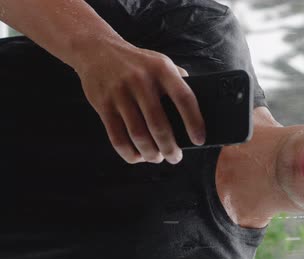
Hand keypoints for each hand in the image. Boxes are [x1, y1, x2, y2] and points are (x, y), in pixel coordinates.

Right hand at [73, 39, 204, 163]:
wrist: (96, 49)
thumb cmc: (137, 62)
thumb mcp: (160, 62)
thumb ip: (178, 80)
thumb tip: (200, 107)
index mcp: (161, 70)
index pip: (184, 98)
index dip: (194, 122)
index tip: (199, 140)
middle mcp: (141, 81)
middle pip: (159, 125)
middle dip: (170, 148)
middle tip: (175, 157)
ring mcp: (120, 93)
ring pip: (138, 135)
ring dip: (150, 153)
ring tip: (157, 158)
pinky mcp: (103, 104)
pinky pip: (117, 137)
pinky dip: (129, 153)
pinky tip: (137, 157)